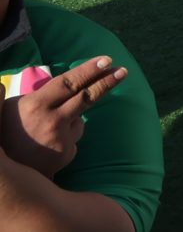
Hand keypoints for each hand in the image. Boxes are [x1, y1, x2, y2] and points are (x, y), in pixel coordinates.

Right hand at [0, 57, 123, 177]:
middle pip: (87, 97)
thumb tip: (61, 83)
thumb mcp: (14, 108)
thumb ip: (38, 96)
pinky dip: (64, 139)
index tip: (107, 60)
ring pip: (79, 120)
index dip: (89, 70)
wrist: (4, 172)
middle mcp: (52, 121)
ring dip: (69, 121)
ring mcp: (61, 139)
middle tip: (123, 71)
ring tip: (43, 132)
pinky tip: (45, 147)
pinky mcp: (66, 155)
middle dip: (107, 82)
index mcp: (35, 106)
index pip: (69, 82)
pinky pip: (72, 139)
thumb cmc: (5, 134)